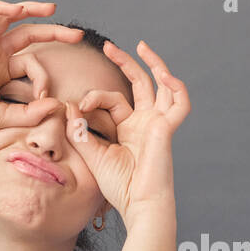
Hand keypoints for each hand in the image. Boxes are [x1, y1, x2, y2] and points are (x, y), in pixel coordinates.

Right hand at [0, 0, 86, 139]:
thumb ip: (31, 113)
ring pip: (8, 18)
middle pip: (28, 35)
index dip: (43, 78)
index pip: (32, 64)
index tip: (43, 98)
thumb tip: (58, 105)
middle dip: (54, 32)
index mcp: (2, 72)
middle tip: (78, 34)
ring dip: (30, 9)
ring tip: (52, 8)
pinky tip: (16, 9)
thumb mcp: (5, 117)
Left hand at [64, 39, 188, 230]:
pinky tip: (164, 75)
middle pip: (140, 83)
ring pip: (163, 86)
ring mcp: (158, 124)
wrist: (138, 204)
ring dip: (155, 64)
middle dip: (125, 62)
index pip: (113, 99)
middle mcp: (146, 123)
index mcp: (129, 128)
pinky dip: (177, 87)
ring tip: (142, 46)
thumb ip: (80, 132)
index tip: (78, 107)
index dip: (93, 97)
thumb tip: (69, 107)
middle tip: (108, 46)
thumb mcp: (92, 155)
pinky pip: (180, 104)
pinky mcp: (167, 129)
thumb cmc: (120, 187)